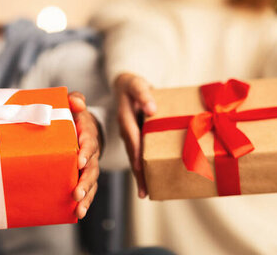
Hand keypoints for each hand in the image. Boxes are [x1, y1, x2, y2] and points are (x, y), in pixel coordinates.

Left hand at [68, 91, 100, 218]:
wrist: (83, 126)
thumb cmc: (74, 115)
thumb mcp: (74, 103)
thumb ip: (75, 99)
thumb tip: (77, 102)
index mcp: (88, 133)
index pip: (89, 140)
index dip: (85, 150)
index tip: (79, 160)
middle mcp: (92, 151)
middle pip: (92, 167)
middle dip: (85, 181)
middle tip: (76, 192)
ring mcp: (91, 165)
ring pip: (92, 181)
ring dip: (86, 195)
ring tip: (79, 209)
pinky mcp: (87, 175)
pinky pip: (89, 189)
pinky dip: (85, 201)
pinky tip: (78, 214)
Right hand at [114, 73, 156, 197]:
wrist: (124, 85)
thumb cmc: (132, 85)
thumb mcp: (137, 84)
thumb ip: (143, 94)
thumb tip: (152, 109)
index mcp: (124, 119)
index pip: (132, 139)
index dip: (136, 155)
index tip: (139, 170)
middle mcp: (125, 130)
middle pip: (132, 154)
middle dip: (137, 173)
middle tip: (144, 193)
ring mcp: (128, 135)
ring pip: (133, 157)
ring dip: (139, 174)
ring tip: (146, 193)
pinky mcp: (133, 138)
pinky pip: (137, 153)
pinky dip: (141, 166)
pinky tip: (148, 179)